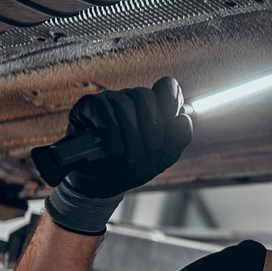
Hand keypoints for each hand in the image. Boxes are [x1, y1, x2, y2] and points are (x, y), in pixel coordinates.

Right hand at [63, 77, 191, 197]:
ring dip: (132, 134)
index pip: (167, 87)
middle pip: (146, 95)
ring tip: (132, 155)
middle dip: (152, 125)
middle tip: (151, 148)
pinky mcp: (88, 106)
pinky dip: (112, 132)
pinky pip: (103, 109)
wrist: (103, 183)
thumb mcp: (162, 158)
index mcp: (153, 107)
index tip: (171, 122)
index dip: (171, 101)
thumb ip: (178, 140)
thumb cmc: (133, 166)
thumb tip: (184, 118)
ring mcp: (109, 100)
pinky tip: (116, 149)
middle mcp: (131, 99)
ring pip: (125, 103)